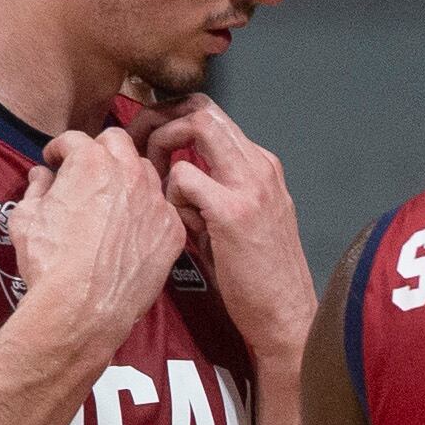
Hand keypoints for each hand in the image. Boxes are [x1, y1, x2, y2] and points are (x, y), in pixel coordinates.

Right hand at [9, 126, 185, 344]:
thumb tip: (41, 175)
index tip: (56, 160)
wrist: (83, 307)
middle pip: (118, 142)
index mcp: (91, 163)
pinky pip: (163, 208)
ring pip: (146, 171)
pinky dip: (148, 211)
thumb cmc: (49, 261)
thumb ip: (36, 187)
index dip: (60, 149)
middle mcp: (129, 174)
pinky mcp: (172, 231)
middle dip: (99, 150)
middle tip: (87, 170)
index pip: (75, 139)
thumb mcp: (26, 217)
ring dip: (128, 176)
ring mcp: (156, 202)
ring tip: (112, 197)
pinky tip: (132, 228)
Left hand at [135, 96, 315, 364]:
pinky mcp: (234, 211)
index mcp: (262, 166)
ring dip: (162, 147)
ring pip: (194, 127)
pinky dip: (170, 195)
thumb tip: (173, 176)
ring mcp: (250, 185)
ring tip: (155, 183)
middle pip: (201, 109)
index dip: (173, 120)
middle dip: (160, 119)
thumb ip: (214, 191)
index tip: (150, 141)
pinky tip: (179, 223)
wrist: (285, 316)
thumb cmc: (257, 278)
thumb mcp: (241, 221)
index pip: (211, 117)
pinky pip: (183, 177)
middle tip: (138, 146)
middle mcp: (260, 166)